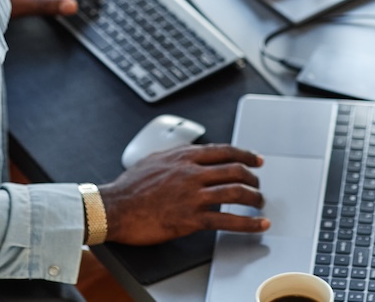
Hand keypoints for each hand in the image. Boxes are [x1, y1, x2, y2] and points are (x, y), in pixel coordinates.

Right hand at [98, 144, 268, 244]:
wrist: (114, 207)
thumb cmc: (129, 187)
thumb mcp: (154, 159)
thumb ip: (175, 156)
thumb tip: (187, 155)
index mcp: (184, 156)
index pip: (224, 151)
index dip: (246, 155)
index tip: (256, 160)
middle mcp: (192, 173)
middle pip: (235, 170)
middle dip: (253, 179)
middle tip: (258, 186)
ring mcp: (193, 195)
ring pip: (236, 193)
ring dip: (254, 199)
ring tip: (260, 204)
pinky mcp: (191, 218)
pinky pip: (226, 220)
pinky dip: (247, 223)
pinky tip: (257, 224)